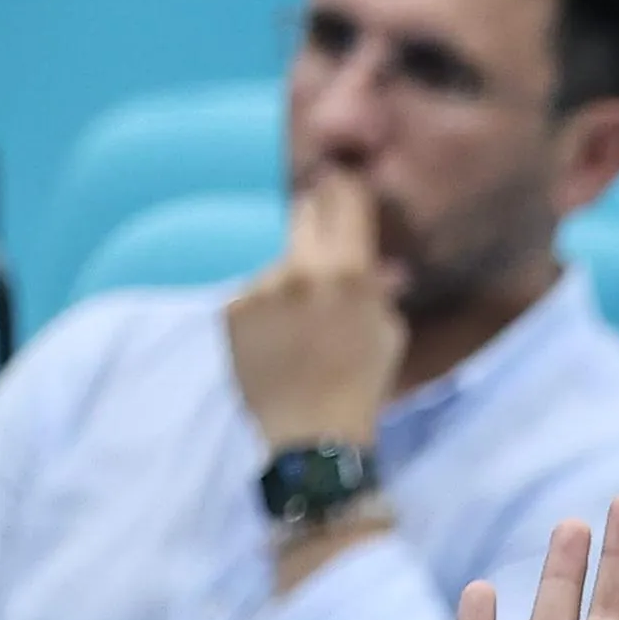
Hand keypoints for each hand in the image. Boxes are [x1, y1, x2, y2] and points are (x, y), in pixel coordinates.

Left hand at [225, 170, 404, 455]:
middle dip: (316, 222)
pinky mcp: (230, 308)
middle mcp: (300, 269)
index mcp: (348, 270)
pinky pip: (251, 292)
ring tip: (299, 325)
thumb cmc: (362, 385)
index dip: (345, 187)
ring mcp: (259, 287)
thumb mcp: (388, 332)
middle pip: (303, 211)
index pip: (343, 196)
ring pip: (278, 260)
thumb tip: (379, 263)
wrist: (312, 435)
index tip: (343, 183)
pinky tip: (275, 341)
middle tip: (324, 244)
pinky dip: (263, 309)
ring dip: (289, 279)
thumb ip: (378, 288)